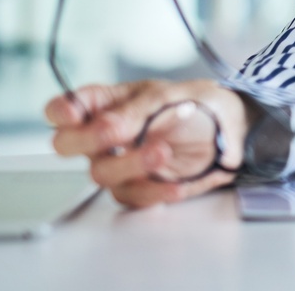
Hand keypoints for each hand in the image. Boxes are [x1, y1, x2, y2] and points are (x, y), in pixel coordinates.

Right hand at [46, 80, 249, 207]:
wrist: (234, 133)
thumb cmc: (199, 105)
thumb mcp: (167, 96)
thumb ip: (134, 112)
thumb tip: (105, 128)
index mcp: (108, 103)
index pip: (64, 108)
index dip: (60, 111)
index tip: (73, 114)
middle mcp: (105, 135)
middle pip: (66, 144)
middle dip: (87, 140)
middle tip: (115, 134)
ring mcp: (120, 163)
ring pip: (100, 173)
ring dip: (130, 164)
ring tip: (162, 152)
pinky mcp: (139, 188)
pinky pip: (132, 197)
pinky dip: (154, 192)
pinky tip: (175, 185)